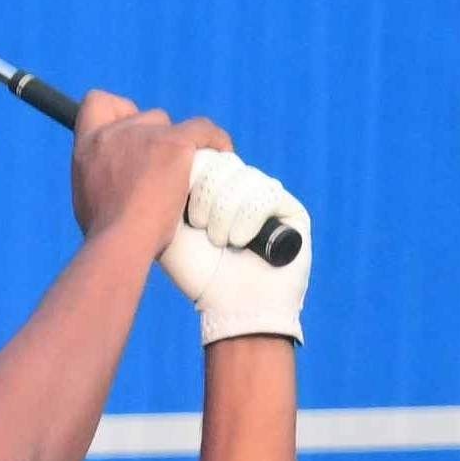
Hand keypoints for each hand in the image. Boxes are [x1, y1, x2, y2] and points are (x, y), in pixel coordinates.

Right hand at [67, 93, 221, 257]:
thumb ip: (102, 180)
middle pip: (146, 117)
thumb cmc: (107, 238)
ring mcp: (145, 135)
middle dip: (157, 139)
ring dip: (180, 147)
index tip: (131, 133)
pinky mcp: (173, 144)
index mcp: (88, 147)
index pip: (97, 103)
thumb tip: (119, 184)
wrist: (120, 244)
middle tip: (165, 173)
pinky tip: (223, 154)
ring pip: (171, 126)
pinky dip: (215, 140)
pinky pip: (203, 130)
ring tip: (190, 175)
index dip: (117, 113)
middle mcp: (114, 133)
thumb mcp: (90, 202)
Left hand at [162, 147, 310, 345]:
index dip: (194, 179)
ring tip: (222, 242)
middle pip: (224, 163)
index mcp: (215, 188)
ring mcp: (268, 196)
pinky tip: (241, 242)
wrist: (232, 307)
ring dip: (225, 214)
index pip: (205, 156)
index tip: (188, 215)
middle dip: (207, 197)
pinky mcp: (290, 209)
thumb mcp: (170, 229)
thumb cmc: (198, 273)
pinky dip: (247, 219)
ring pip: (243, 178)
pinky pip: (266, 193)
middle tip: (201, 228)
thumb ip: (169, 190)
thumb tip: (179, 153)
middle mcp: (243, 188)